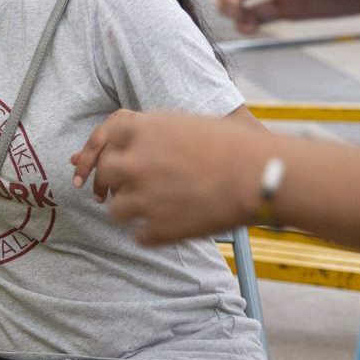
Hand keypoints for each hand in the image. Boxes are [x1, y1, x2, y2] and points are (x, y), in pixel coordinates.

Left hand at [71, 111, 268, 244]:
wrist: (260, 175)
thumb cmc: (230, 145)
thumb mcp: (182, 123)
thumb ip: (148, 134)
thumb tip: (120, 149)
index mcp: (139, 131)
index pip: (102, 142)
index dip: (100, 156)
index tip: (99, 168)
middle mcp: (134, 163)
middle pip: (104, 175)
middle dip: (110, 183)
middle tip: (122, 190)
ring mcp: (143, 198)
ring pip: (115, 210)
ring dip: (129, 210)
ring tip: (153, 209)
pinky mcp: (159, 229)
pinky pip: (139, 236)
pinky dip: (152, 233)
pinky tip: (171, 226)